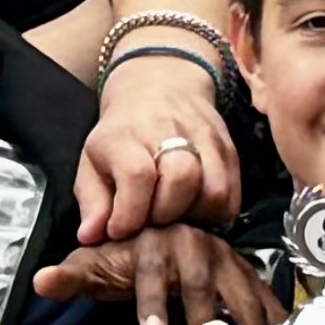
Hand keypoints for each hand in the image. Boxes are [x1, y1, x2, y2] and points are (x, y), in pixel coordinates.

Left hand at [31, 219, 281, 324]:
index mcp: (154, 245)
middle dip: (208, 324)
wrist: (161, 229)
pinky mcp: (248, 274)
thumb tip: (41, 281)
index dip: (153, 304)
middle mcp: (195, 247)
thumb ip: (70, 276)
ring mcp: (227, 260)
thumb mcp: (95, 262)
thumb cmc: (126, 256)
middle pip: (204, 286)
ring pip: (242, 295)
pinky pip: (267, 301)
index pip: (152, 274)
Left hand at [78, 41, 243, 239]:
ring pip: (214, 191)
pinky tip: (197, 215)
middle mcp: (170, 130)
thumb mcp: (93, 163)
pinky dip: (217, 214)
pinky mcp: (229, 149)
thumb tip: (91, 237)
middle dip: (166, 215)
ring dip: (196, 218)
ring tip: (177, 220)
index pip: (137, 175)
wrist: (160, 87)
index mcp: (127, 134)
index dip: (130, 213)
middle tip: (152, 223)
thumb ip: (93, 203)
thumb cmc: (122, 136)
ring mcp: (206, 138)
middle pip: (182, 179)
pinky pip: (233, 195)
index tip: (120, 231)